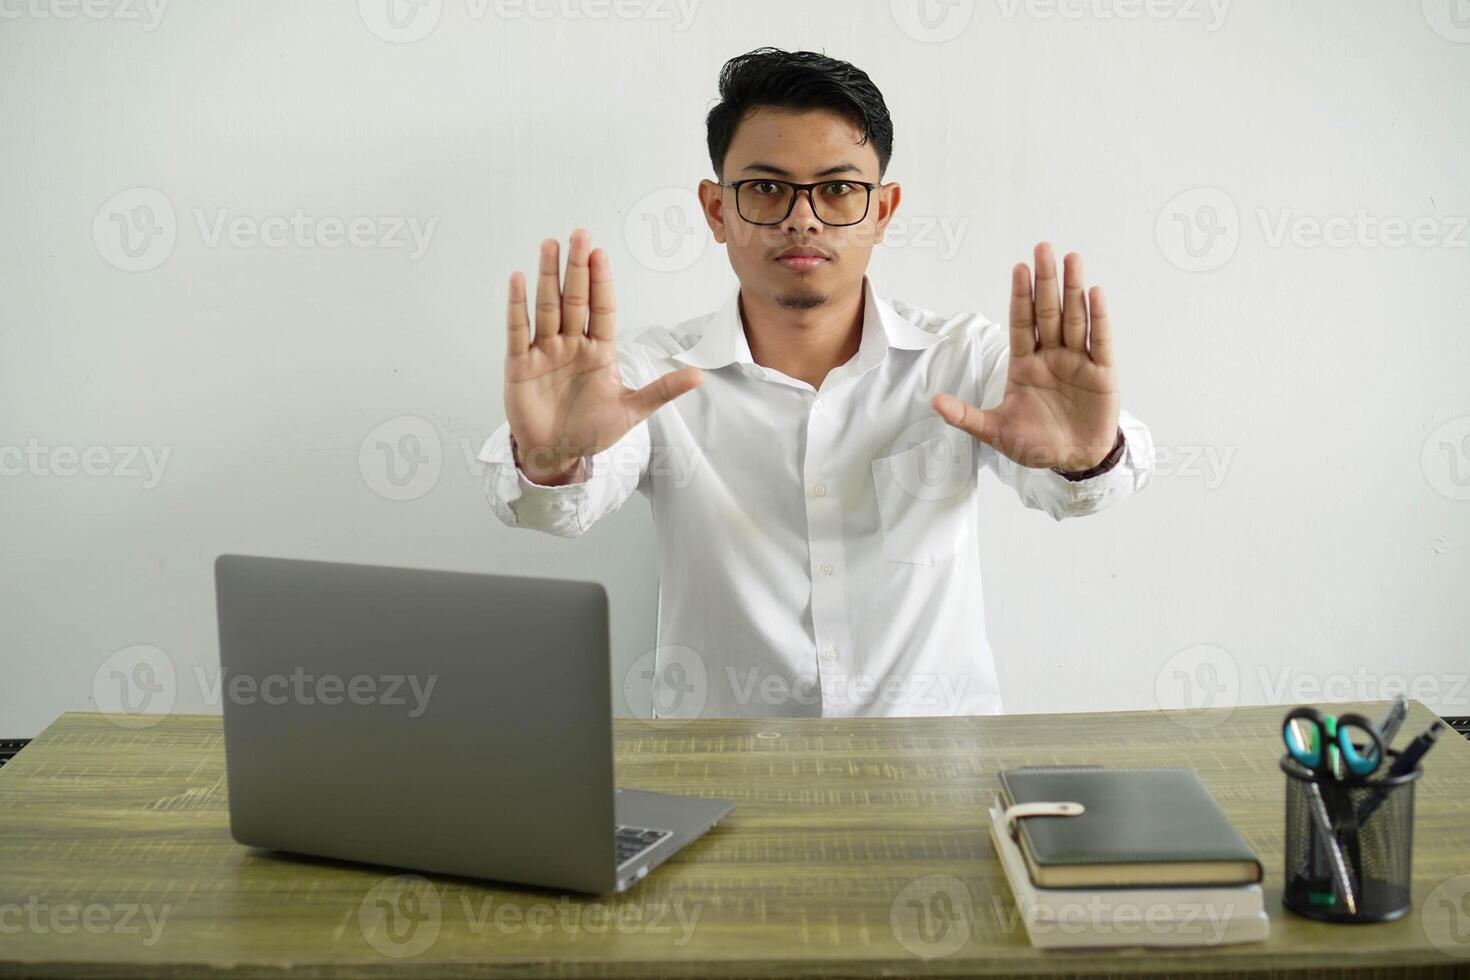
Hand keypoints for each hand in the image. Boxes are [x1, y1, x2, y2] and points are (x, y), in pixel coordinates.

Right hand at [504, 229, 702, 483]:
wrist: (556, 455)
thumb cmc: (591, 430)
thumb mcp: (631, 410)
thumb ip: (661, 391)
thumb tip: (699, 376)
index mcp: (598, 350)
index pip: (601, 309)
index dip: (601, 282)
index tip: (602, 254)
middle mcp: (571, 344)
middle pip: (574, 299)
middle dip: (577, 268)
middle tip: (580, 235)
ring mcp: (544, 352)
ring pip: (547, 307)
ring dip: (548, 277)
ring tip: (550, 246)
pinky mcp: (520, 365)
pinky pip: (518, 331)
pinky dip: (517, 306)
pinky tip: (518, 279)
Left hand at [931, 243, 1120, 472]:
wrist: (1074, 462)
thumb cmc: (1036, 444)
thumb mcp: (996, 432)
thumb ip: (967, 416)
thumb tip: (934, 401)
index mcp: (1025, 366)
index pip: (1021, 324)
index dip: (1020, 296)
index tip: (1018, 268)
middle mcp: (1051, 357)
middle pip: (1048, 313)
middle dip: (1045, 281)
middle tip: (1043, 247)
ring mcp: (1077, 362)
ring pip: (1074, 319)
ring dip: (1073, 289)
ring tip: (1071, 258)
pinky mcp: (1102, 373)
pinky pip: (1100, 341)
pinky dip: (1098, 317)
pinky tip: (1095, 293)